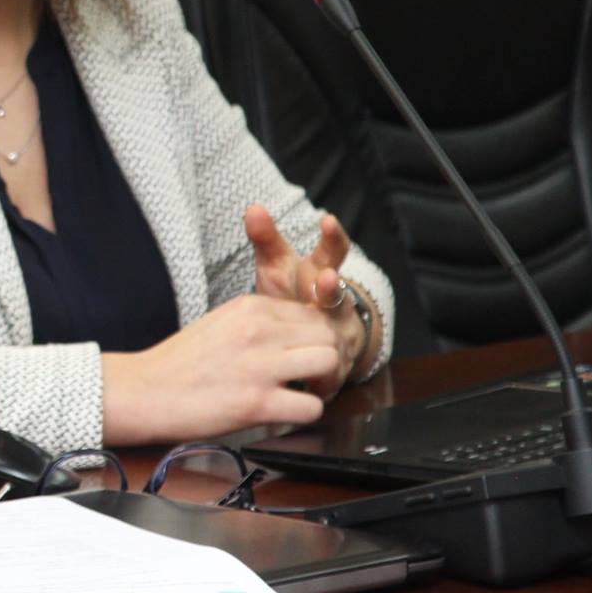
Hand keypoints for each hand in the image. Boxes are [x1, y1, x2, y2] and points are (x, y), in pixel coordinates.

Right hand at [101, 294, 341, 444]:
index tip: (303, 355)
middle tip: (310, 377)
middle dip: (326, 359)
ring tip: (304, 393)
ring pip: (329, 363)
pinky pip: (312, 407)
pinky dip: (305, 414)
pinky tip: (285, 414)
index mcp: (250, 307)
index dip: (315, 338)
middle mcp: (258, 330)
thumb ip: (257, 322)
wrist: (144, 390)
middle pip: (328, 335)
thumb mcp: (220, 323)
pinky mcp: (257, 403)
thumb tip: (294, 335)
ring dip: (324, 383)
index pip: (312, 312)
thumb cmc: (178, 362)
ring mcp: (259, 366)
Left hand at [246, 205, 362, 390]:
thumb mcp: (277, 264)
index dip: (332, 237)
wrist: (309, 333)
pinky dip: (322, 379)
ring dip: (326, 340)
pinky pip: (329, 374)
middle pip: (337, 294)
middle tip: (325, 278)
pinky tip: (316, 386)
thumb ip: (266, 238)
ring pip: (335, 338)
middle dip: (330, 288)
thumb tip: (252, 206)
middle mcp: (335, 304)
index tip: (327, 220)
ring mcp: (339, 336)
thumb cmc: (291, 292)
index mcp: (319, 274)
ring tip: (324, 339)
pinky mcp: (336, 368)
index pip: (333, 252)